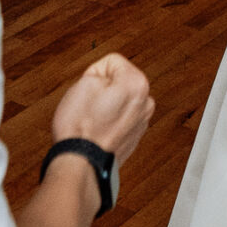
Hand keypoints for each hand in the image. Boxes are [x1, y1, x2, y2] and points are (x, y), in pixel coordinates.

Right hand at [50, 52, 154, 166]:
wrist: (81, 164)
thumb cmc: (80, 128)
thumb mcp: (84, 82)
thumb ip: (101, 72)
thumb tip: (107, 81)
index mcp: (137, 84)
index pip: (111, 62)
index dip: (94, 73)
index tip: (88, 90)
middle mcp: (146, 103)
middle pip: (118, 81)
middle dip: (102, 89)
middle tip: (89, 104)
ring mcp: (142, 122)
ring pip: (118, 100)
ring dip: (105, 105)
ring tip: (92, 119)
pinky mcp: (134, 137)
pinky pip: (119, 118)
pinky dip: (109, 121)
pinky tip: (97, 130)